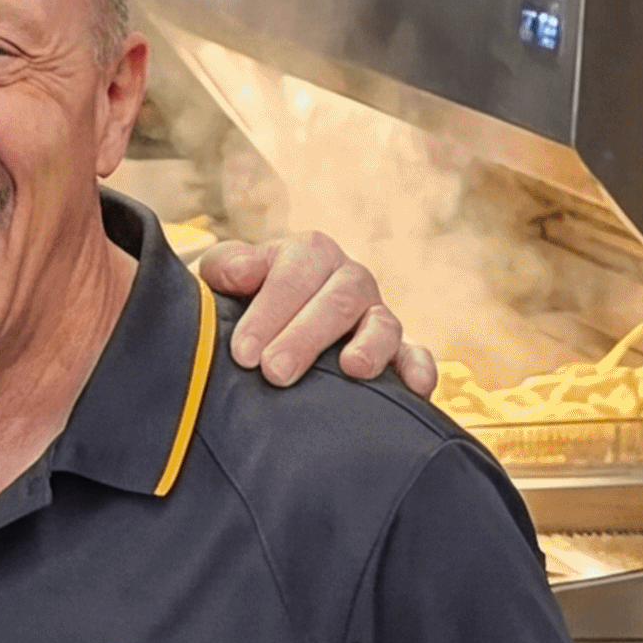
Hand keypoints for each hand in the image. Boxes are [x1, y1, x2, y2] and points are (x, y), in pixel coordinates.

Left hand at [202, 230, 435, 398]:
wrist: (260, 333)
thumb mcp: (223, 278)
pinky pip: (416, 355)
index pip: (293, 275)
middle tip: (274, 373)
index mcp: (309, 254)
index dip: (269, 312)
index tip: (243, 353)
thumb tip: (243, 273)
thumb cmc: (239, 302)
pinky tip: (416, 388)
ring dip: (370, 346)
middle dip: (306, 336)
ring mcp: (376, 316)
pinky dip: (419, 368)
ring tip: (354, 370)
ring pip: (383, 324)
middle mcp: (349, 280)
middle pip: (339, 300)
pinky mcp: (396, 352)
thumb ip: (226, 267)